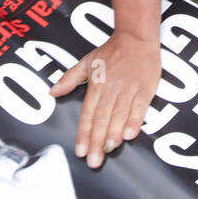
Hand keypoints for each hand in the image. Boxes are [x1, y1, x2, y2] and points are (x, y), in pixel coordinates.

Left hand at [51, 32, 160, 168]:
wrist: (136, 37)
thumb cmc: (111, 51)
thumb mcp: (87, 62)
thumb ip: (69, 78)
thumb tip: (52, 92)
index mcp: (96, 84)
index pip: (87, 113)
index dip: (83, 133)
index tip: (80, 151)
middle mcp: (111, 88)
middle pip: (102, 119)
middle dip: (96, 142)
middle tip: (93, 161)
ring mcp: (129, 89)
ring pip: (119, 115)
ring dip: (113, 134)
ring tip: (107, 151)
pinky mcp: (145, 89)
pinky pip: (140, 108)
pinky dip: (134, 121)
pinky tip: (129, 135)